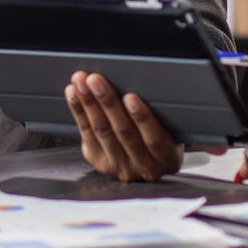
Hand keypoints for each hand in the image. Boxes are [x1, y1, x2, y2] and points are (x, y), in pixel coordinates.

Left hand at [67, 71, 182, 181]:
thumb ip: (161, 115)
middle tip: (96, 81)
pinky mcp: (99, 161)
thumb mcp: (172, 129)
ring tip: (82, 83)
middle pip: (123, 132)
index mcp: (167, 159)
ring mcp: (120, 166)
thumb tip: (145, 85)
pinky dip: (79, 111)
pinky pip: (87, 133)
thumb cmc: (163, 135)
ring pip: (102, 131)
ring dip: (89, 103)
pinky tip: (74, 95)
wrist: (148, 161)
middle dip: (108, 102)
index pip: (154, 139)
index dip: (142, 118)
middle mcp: (144, 167)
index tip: (131, 97)